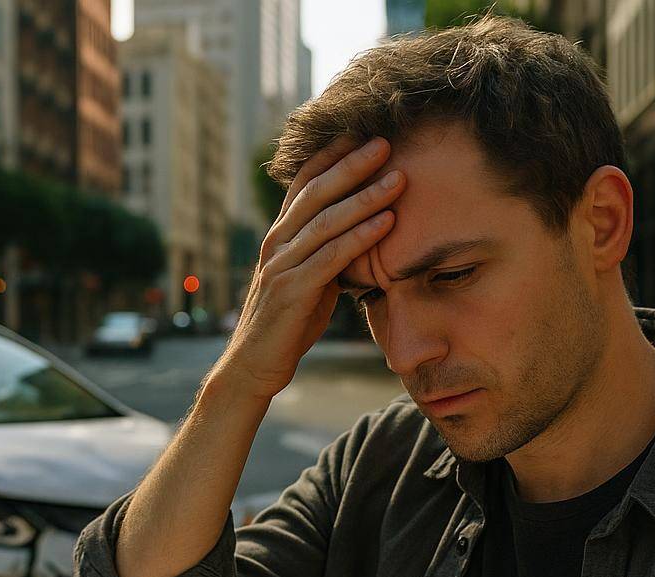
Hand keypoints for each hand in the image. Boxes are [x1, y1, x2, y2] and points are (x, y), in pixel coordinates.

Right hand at [217, 135, 406, 399]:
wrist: (256, 364)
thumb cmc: (288, 323)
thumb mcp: (310, 279)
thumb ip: (327, 254)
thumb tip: (360, 236)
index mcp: (280, 236)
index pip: (304, 184)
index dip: (331, 156)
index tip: (361, 133)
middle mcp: (277, 243)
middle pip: (316, 193)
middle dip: (352, 165)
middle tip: (385, 142)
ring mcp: (282, 265)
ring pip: (326, 221)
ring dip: (365, 197)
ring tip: (398, 178)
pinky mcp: (292, 290)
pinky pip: (331, 256)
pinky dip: (360, 236)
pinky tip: (387, 222)